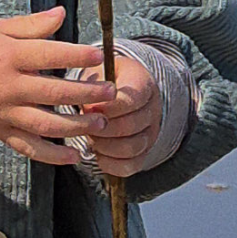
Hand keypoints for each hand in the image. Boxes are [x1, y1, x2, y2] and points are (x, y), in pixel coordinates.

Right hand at [0, 7, 113, 166]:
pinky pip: (29, 148)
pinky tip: (74, 156)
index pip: (47, 55)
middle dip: (85, 93)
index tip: (98, 57)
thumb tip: (62, 13)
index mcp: (9, 57)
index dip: (75, 56)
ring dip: (76, 126)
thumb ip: (32, 24)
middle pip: (53, 93)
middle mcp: (8, 87)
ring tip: (100, 122)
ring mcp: (5, 113)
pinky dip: (52, 156)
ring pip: (45, 125)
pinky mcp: (2, 132)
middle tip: (110, 92)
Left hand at [73, 53, 160, 177]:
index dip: (107, 108)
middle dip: (101, 128)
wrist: (119, 90)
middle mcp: (152, 109)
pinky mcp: (143, 152)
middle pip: (130, 126)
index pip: (131, 101)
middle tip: (85, 124)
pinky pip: (130, 166)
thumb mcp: (98, 71)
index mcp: (142, 84)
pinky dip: (111, 164)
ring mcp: (150, 133)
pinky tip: (98, 154)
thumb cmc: (103, 80)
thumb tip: (89, 105)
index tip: (88, 107)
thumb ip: (92, 85)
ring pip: (131, 148)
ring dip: (105, 146)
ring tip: (91, 138)